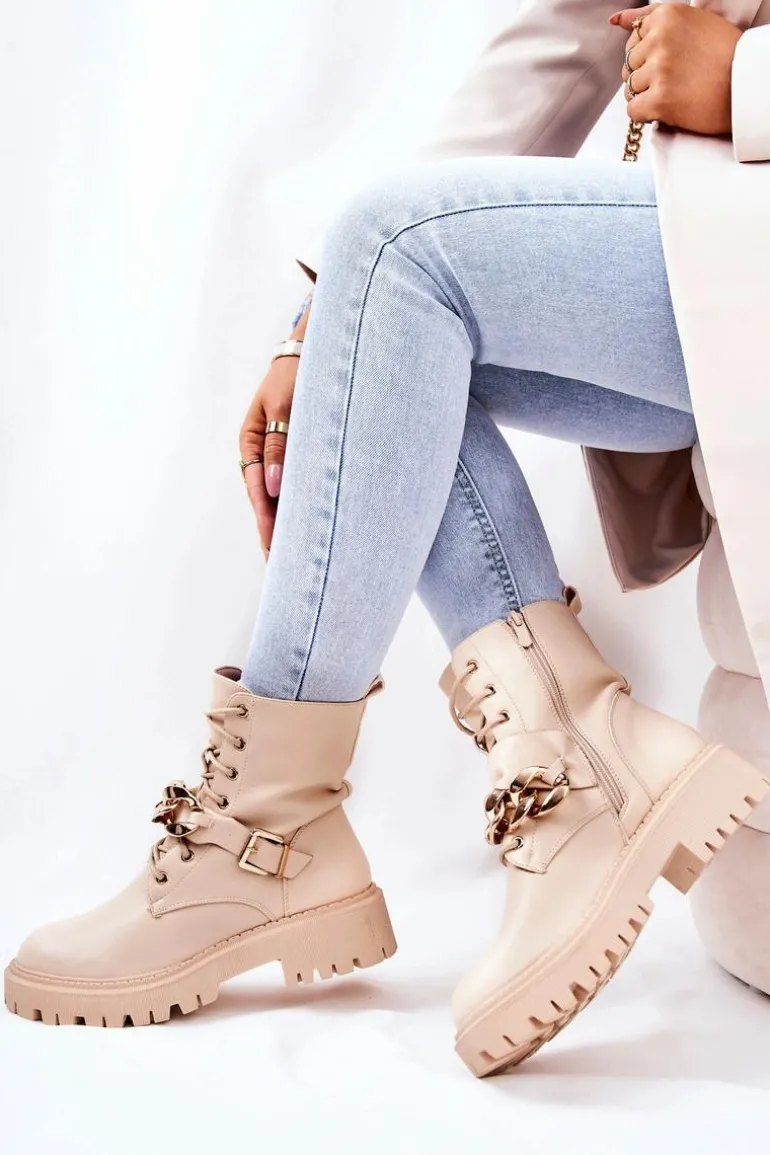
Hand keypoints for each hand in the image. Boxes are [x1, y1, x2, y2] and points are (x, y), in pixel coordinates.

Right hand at [240, 299, 310, 556]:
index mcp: (251, 439)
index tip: (272, 545)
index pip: (256, 487)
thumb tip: (274, 489)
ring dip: (285, 523)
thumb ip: (281, 446)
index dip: (264, 518)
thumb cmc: (299, 375)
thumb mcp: (285, 407)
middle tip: (279, 566)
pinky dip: (297, 506)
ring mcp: (278, 453)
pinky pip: (294, 485)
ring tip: (291, 558)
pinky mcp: (296, 453)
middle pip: (265, 498)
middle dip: (272, 531)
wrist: (317, 351)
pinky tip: (304, 528)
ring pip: (279, 496)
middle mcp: (261, 450)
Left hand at [610, 4, 742, 135]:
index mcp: (668, 15)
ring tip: (675, 92)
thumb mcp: (692, 22)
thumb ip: (652, 19)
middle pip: (629, 65)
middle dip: (645, 76)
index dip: (647, 55)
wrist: (745, 86)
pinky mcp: (659, 99)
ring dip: (647, 96)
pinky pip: (633, 111)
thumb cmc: (725, 56)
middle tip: (674, 79)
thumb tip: (616, 20)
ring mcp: (659, 70)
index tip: (666, 60)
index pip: (634, 39)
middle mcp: (661, 39)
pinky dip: (646, 114)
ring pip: (629, 89)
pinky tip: (666, 108)